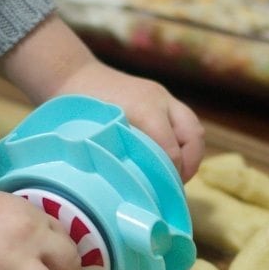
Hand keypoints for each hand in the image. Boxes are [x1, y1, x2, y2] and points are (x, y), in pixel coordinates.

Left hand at [0, 15, 203, 182]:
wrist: (74, 75)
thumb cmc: (77, 109)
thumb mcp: (92, 136)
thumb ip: (118, 159)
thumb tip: (137, 189)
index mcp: (144, 109)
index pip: (172, 150)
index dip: (171, 175)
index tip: (162, 194)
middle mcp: (160, 100)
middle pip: (194, 137)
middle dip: (189, 165)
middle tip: (174, 186)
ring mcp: (164, 97)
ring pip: (193, 129)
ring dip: (189, 154)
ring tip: (173, 176)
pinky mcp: (163, 99)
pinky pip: (183, 123)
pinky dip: (181, 144)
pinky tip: (166, 160)